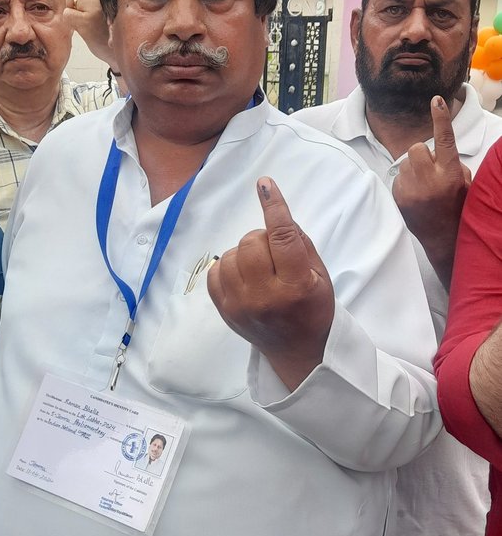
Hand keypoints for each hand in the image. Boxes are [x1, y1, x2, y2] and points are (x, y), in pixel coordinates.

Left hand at [62, 0, 114, 65]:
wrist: (122, 55)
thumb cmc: (113, 32)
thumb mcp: (110, 9)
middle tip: (89, 16)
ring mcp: (96, 4)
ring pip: (70, 0)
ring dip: (74, 11)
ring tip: (89, 24)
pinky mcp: (87, 18)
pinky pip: (68, 14)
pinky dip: (71, 23)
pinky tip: (84, 30)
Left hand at [207, 177, 334, 388]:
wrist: (297, 350)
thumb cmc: (313, 308)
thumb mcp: (320, 275)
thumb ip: (300, 244)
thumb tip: (276, 214)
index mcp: (296, 286)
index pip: (283, 237)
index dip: (274, 207)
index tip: (265, 185)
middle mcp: (265, 296)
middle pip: (251, 242)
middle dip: (262, 239)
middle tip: (273, 254)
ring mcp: (240, 305)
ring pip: (230, 254)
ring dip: (245, 253)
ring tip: (259, 268)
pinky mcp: (224, 310)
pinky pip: (215, 271)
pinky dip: (228, 267)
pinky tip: (244, 276)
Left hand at [392, 95, 470, 288]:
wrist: (442, 236)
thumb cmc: (456, 206)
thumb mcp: (463, 183)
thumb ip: (452, 163)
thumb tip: (437, 151)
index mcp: (449, 173)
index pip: (445, 140)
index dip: (441, 119)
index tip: (436, 101)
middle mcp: (429, 180)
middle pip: (416, 148)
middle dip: (422, 154)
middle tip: (430, 169)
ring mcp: (411, 190)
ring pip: (405, 163)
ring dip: (413, 168)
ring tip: (423, 185)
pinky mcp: (398, 198)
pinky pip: (397, 177)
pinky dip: (405, 182)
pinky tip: (415, 195)